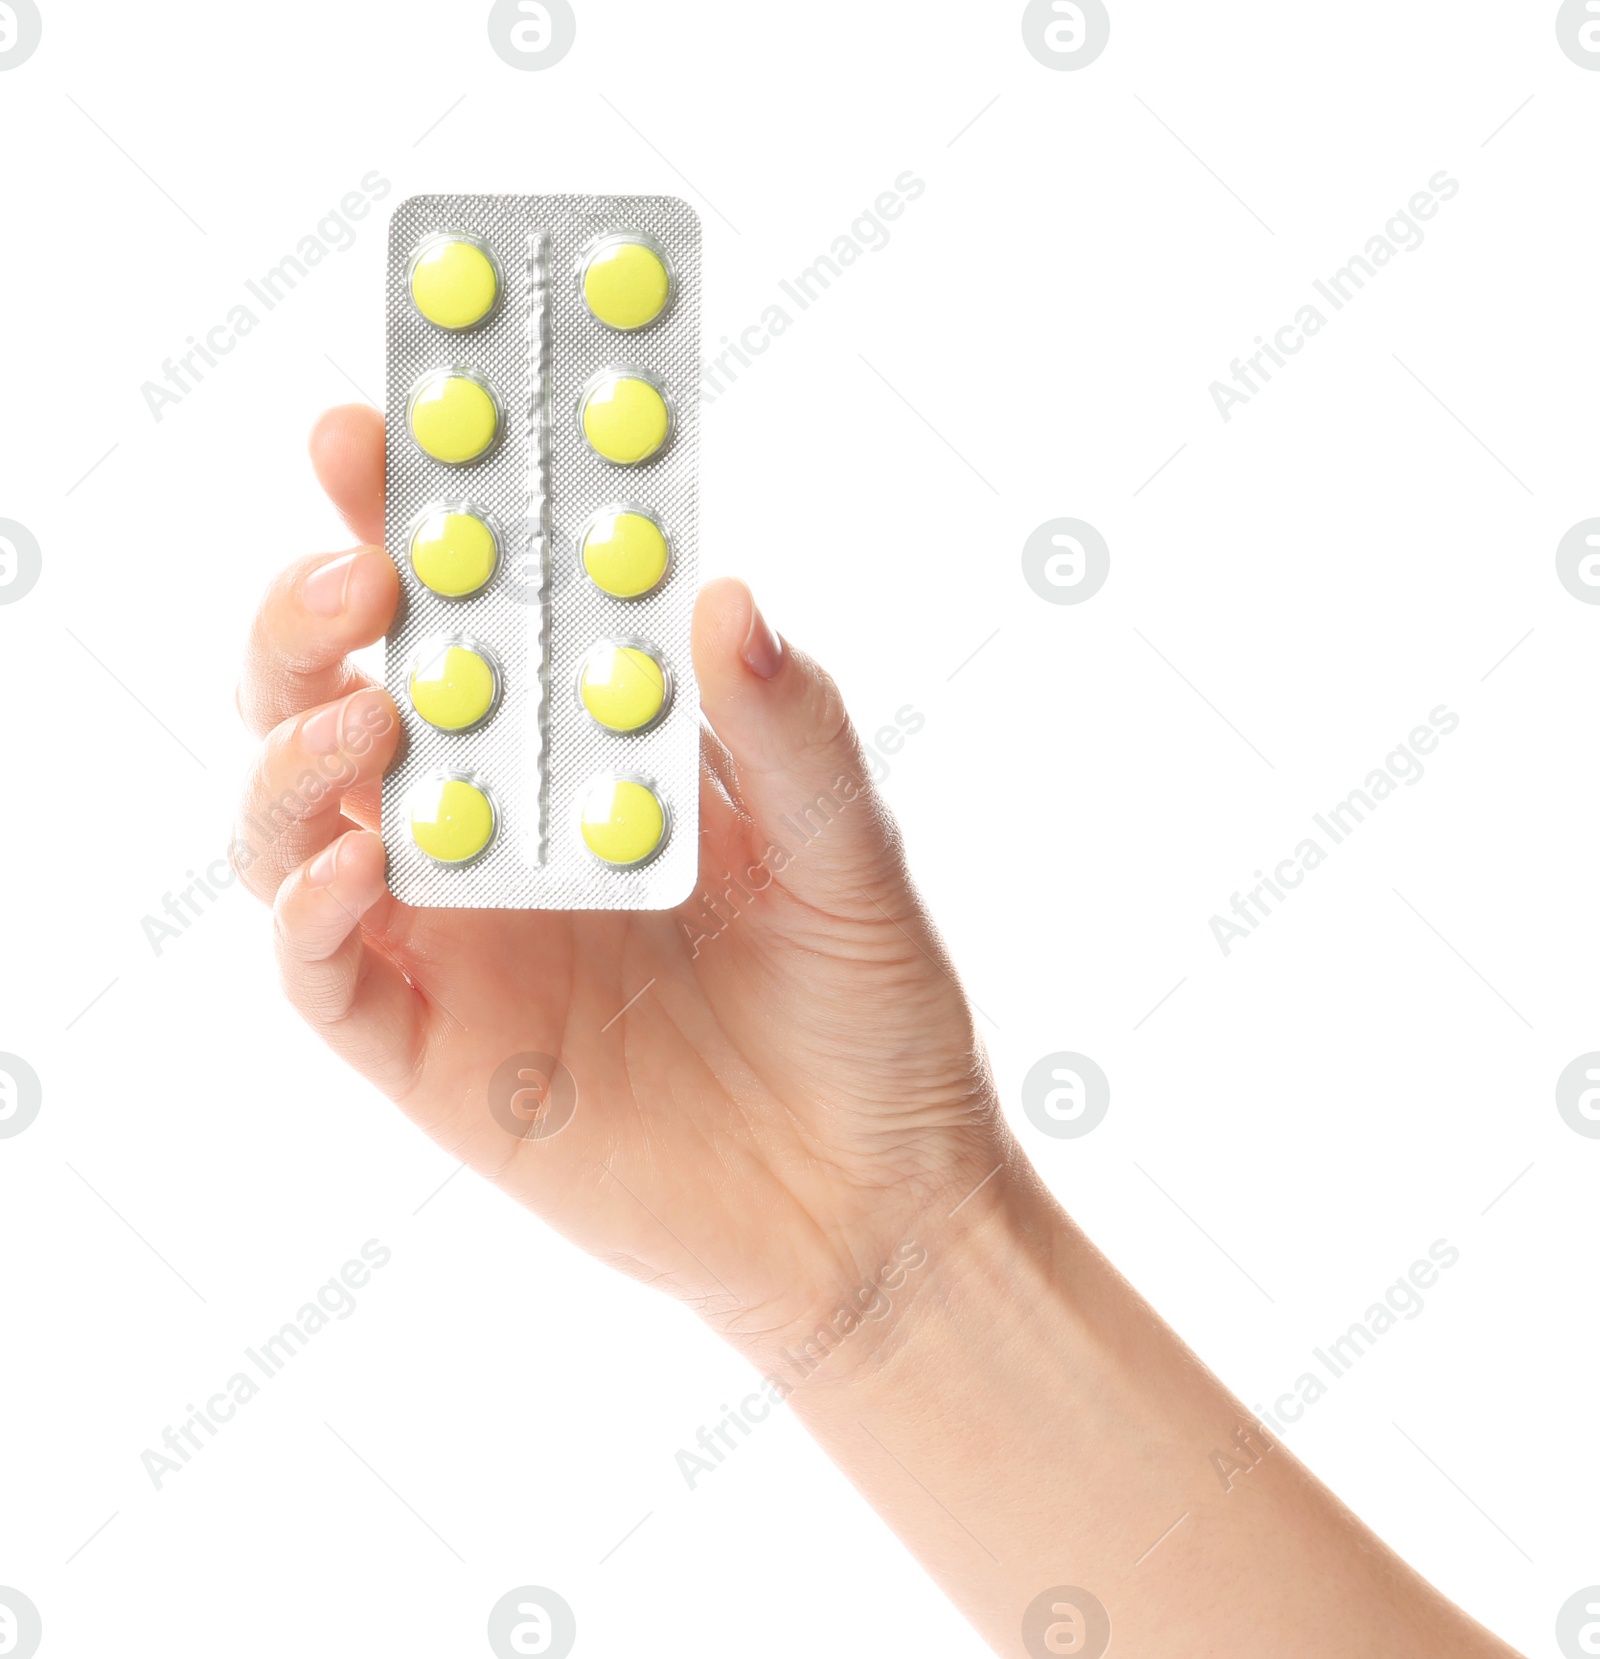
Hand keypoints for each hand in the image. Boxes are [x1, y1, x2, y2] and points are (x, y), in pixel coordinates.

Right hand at [235, 404, 1008, 1370]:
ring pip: (293, 814)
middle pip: (342, 691)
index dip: (410, 517)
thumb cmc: (867, 1013)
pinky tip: (358, 857)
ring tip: (364, 701)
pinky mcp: (426, 1050)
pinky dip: (311, 905)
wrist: (873, 1203)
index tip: (382, 427)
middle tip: (361, 562)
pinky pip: (323, 968)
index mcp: (581, 754)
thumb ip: (786, 731)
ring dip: (296, 740)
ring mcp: (448, 936)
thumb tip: (724, 594)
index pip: (469, 612)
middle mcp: (490, 828)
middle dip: (319, 610)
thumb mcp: (845, 853)